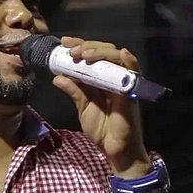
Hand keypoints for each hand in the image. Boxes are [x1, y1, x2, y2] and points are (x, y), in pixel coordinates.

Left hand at [53, 36, 149, 172]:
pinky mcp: (132, 92)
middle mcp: (113, 77)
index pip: (92, 55)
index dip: (79, 45)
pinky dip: (129, 61)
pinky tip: (121, 53)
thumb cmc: (102, 129)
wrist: (114, 149)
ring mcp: (124, 82)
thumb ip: (74, 91)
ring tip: (84, 54)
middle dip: (87, 46)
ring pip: (117, 57)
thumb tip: (58, 76)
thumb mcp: (83, 108)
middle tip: (72, 50)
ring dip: (101, 52)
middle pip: (104, 51)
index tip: (64, 43)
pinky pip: (134, 73)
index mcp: (101, 79)